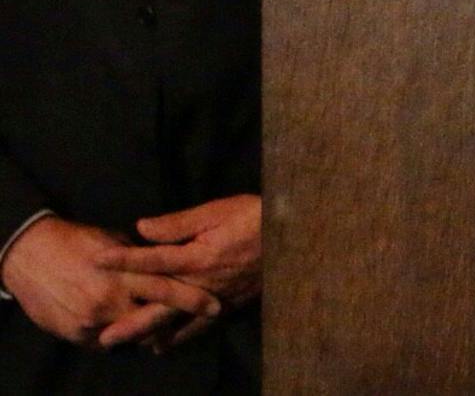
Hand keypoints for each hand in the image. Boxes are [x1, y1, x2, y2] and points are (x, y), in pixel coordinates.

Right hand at [0, 214, 219, 349]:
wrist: (30, 256)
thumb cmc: (76, 241)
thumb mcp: (115, 240)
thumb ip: (141, 256)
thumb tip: (167, 260)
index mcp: (122, 274)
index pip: (166, 289)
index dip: (192, 300)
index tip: (214, 306)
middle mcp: (108, 301)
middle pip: (152, 320)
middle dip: (172, 322)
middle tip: (191, 321)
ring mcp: (91, 321)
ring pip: (131, 334)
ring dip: (145, 329)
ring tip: (159, 322)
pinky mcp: (76, 334)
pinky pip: (106, 341)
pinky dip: (118, 334)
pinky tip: (125, 325)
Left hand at [107, 194, 262, 332]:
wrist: (296, 235)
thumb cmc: (256, 217)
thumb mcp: (219, 211)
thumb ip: (179, 223)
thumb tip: (142, 227)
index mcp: (198, 257)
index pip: (152, 260)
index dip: (124, 259)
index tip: (98, 260)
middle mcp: (203, 284)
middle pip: (159, 306)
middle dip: (130, 321)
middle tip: (105, 337)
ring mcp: (216, 298)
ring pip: (177, 321)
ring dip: (150, 333)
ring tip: (127, 344)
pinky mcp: (230, 304)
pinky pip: (201, 326)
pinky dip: (181, 337)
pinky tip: (165, 345)